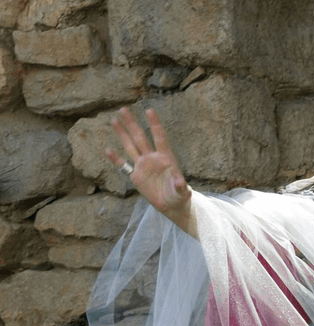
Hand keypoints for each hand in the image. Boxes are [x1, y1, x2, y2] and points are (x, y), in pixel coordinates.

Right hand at [106, 107, 192, 227]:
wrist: (172, 205)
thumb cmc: (179, 196)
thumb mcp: (182, 192)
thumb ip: (181, 186)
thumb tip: (181, 182)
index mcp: (166, 158)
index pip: (159, 138)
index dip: (154, 125)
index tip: (149, 110)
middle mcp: (152, 158)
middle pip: (140, 138)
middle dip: (132, 124)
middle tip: (124, 109)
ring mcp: (143, 166)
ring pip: (130, 146)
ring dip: (123, 134)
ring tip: (115, 120)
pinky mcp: (136, 176)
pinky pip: (124, 165)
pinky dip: (116, 159)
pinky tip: (107, 149)